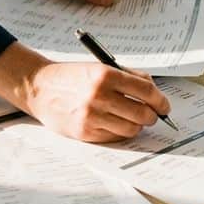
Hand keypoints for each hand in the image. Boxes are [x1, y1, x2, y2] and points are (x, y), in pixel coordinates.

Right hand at [0, 42, 171, 142]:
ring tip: (131, 118)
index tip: (164, 106)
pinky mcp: (85, 132)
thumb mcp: (99, 66)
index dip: (161, 100)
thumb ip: (127, 76)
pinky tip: (114, 123)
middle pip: (143, 113)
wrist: (39, 87)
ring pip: (132, 129)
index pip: (146, 90)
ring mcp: (92, 116)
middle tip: (151, 114)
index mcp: (105, 75)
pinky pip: (115, 137)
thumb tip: (154, 91)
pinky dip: (120, 132)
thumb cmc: (71, 76)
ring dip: (136, 125)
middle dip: (152, 115)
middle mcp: (99, 96)